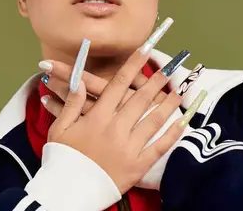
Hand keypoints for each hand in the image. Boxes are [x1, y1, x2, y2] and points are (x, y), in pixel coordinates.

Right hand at [44, 46, 199, 193]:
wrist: (69, 191)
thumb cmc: (62, 158)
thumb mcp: (60, 128)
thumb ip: (73, 104)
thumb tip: (79, 81)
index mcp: (97, 117)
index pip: (117, 84)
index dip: (132, 66)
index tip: (145, 50)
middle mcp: (116, 128)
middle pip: (139, 99)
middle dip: (156, 82)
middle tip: (169, 68)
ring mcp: (129, 147)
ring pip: (153, 120)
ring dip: (168, 104)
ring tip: (179, 92)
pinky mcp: (137, 165)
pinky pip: (159, 147)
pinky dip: (172, 134)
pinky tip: (182, 123)